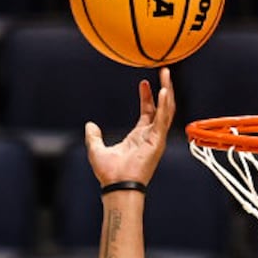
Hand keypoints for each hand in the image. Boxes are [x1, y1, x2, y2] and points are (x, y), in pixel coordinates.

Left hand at [85, 67, 174, 188]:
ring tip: (167, 74)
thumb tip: (90, 125)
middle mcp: (151, 136)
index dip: (147, 96)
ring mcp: (156, 138)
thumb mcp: (96, 149)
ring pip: (166, 110)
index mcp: (140, 136)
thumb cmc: (109, 174)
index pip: (148, 112)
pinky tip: (164, 90)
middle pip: (162, 108)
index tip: (144, 82)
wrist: (115, 186)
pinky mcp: (157, 141)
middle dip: (165, 89)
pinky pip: (162, 120)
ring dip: (168, 92)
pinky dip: (164, 105)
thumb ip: (94, 136)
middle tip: (164, 71)